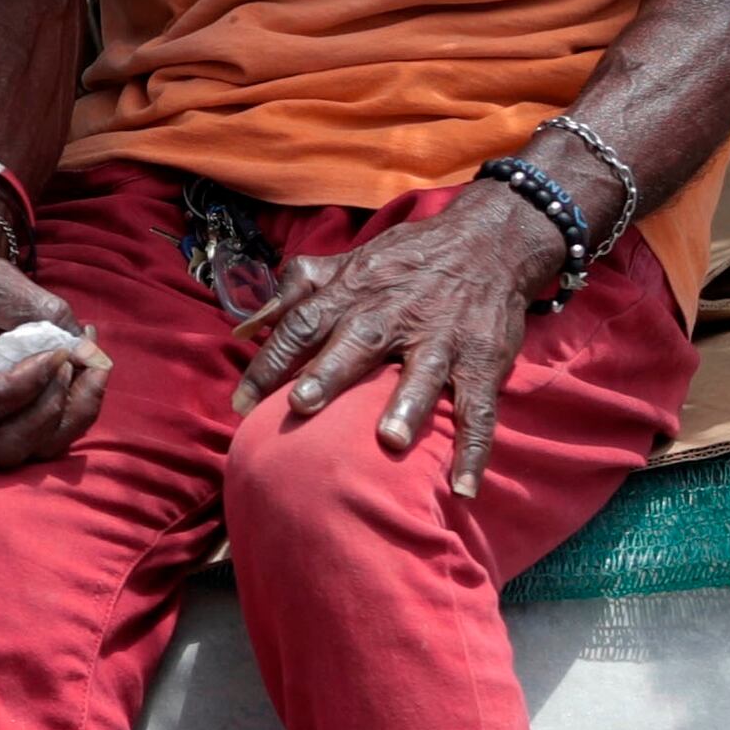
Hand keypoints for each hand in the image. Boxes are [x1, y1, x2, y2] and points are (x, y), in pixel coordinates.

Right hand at [0, 241, 107, 471]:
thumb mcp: (2, 283)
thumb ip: (47, 317)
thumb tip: (89, 353)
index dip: (25, 387)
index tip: (56, 354)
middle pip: (4, 445)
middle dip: (50, 409)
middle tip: (69, 363)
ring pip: (28, 451)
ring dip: (71, 414)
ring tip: (88, 368)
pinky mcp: (1, 429)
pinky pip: (42, 441)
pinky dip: (74, 414)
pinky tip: (86, 376)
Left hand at [229, 192, 568, 496]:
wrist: (489, 241)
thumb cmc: (406, 261)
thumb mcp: (350, 262)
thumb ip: (296, 292)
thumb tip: (244, 327)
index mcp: (354, 294)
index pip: (303, 323)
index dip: (270, 360)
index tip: (240, 402)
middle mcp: (395, 315)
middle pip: (358, 342)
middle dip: (329, 374)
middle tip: (301, 406)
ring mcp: (442, 339)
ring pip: (424, 372)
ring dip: (407, 404)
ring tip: (391, 441)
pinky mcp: (482, 362)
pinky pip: (480, 409)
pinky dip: (474, 448)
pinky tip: (463, 487)